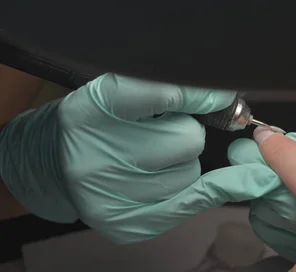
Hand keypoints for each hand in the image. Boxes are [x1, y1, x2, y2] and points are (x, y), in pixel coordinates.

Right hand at [0, 73, 279, 242]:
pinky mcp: (127, 224)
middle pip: (188, 139)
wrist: (59, 160)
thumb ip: (171, 87)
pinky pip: (189, 203)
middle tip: (167, 130)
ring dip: (184, 162)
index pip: (165, 94)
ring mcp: (111, 195)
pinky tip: (209, 178)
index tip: (218, 96)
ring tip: (156, 156)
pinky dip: (202, 188)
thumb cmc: (103, 118)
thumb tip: (222, 99)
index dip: (200, 95)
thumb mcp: (124, 87)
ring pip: (191, 172)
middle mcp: (99, 155)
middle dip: (188, 132)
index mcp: (96, 106)